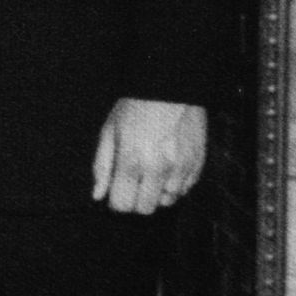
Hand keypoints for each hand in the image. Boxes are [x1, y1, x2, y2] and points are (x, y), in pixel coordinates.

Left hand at [92, 98, 206, 214]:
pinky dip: (176, 184)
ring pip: (167, 201)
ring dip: (158, 193)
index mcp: (131, 161)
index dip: (117, 200)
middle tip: (134, 182)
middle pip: (145, 208)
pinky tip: (168, 166)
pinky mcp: (197, 163)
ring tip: (153, 171)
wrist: (170, 87)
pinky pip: (185, 189)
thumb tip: (98, 195)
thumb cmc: (135, 107)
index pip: (122, 205)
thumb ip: (102, 166)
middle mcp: (158, 169)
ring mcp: (180, 168)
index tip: (117, 191)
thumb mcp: (109, 131)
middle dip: (136, 200)